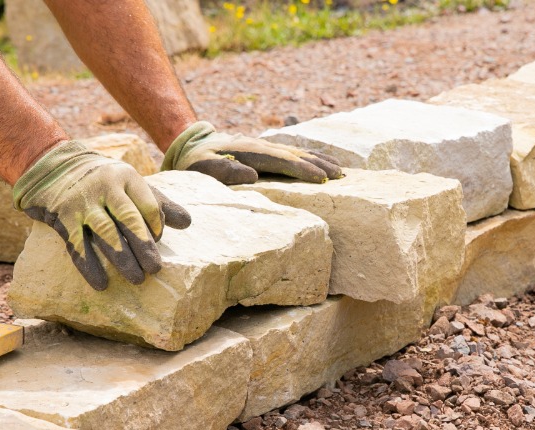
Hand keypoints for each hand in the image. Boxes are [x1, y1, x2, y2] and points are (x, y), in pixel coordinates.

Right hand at [13, 141, 190, 290]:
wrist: (53, 166)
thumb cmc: (103, 180)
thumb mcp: (131, 183)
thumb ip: (158, 203)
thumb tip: (187, 223)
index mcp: (127, 178)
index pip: (149, 206)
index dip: (157, 227)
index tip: (158, 241)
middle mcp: (105, 187)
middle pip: (129, 220)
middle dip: (144, 247)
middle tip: (155, 270)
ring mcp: (82, 202)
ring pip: (106, 233)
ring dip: (122, 258)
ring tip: (137, 279)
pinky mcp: (63, 217)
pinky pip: (78, 245)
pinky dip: (90, 266)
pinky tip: (101, 283)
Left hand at [162, 121, 343, 184]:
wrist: (193, 145)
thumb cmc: (196, 162)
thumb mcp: (202, 168)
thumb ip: (224, 171)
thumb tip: (252, 174)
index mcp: (250, 152)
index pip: (282, 161)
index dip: (303, 170)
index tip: (322, 178)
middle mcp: (262, 146)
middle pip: (296, 155)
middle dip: (320, 164)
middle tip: (342, 176)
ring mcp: (266, 146)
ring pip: (298, 153)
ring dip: (321, 160)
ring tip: (341, 171)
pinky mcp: (267, 150)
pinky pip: (294, 154)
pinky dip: (311, 158)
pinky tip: (323, 164)